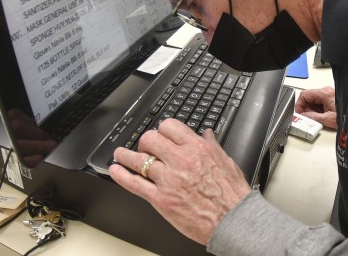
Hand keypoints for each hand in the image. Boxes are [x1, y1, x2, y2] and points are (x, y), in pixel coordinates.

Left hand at [109, 119, 251, 244]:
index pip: (169, 126)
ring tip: (120, 154)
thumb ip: (212, 145)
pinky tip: (115, 170)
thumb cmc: (232, 194)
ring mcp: (168, 179)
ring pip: (138, 159)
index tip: (160, 134)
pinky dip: (121, 176)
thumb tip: (207, 134)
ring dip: (125, 155)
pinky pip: (134, 184)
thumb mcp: (226, 161)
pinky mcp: (160, 198)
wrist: (232, 219)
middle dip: (145, 141)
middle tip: (143, 146)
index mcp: (197, 148)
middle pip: (150, 139)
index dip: (161, 129)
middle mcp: (180, 160)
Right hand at [295, 86, 336, 128]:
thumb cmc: (346, 116)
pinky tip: (321, 117)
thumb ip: (313, 117)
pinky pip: (318, 103)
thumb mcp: (327, 119)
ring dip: (312, 111)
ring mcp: (328, 95)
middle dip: (306, 109)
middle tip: (307, 118)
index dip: (299, 104)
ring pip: (312, 101)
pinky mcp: (330, 99)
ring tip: (317, 119)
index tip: (298, 113)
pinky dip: (317, 111)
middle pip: (308, 98)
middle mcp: (326, 92)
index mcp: (324, 93)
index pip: (304, 95)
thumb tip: (303, 117)